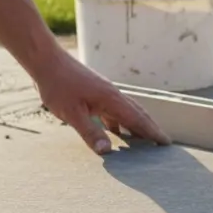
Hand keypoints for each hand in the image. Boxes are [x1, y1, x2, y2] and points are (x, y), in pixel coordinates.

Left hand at [32, 51, 170, 153]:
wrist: (46, 61)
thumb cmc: (58, 86)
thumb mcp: (72, 114)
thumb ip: (90, 132)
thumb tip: (107, 152)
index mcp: (111, 99)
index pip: (137, 119)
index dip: (152, 132)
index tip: (166, 142)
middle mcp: (112, 95)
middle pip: (137, 113)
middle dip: (150, 128)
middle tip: (162, 142)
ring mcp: (104, 92)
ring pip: (126, 111)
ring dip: (136, 125)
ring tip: (143, 140)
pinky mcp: (95, 92)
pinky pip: (113, 110)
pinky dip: (120, 122)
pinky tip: (116, 131)